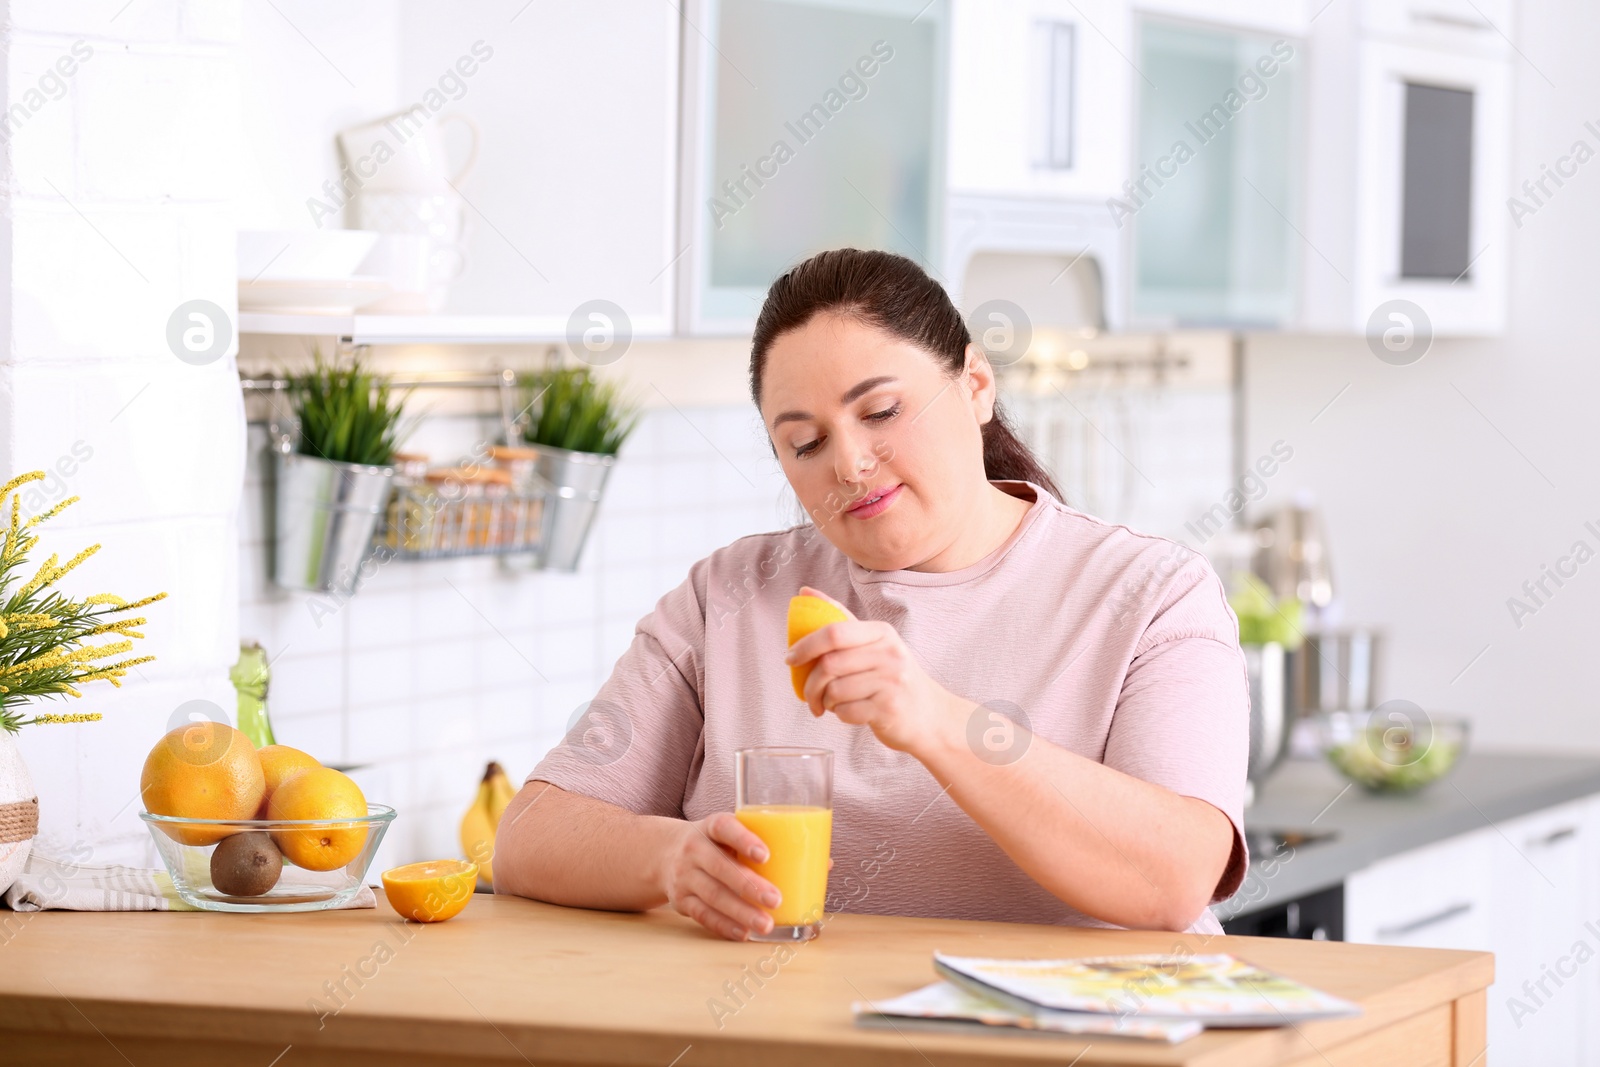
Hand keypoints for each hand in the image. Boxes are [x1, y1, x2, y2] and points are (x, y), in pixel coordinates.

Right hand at [657, 812, 781, 940]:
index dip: (743, 840)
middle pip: (720, 867)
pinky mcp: (681, 900)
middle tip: (776, 899)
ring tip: (766, 924)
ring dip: (741, 912)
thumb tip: (822, 862)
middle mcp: (694, 849)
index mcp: (711, 826)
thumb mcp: (731, 832)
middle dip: (749, 885)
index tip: (765, 855)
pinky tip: (743, 933)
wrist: (665, 852)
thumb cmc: (715, 842)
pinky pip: (702, 914)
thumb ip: (767, 842)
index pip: (724, 828)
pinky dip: (724, 925)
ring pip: (713, 895)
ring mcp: (685, 875)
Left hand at [784, 584, 960, 752]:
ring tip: (831, 703)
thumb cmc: (892, 676)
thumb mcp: (873, 642)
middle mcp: (889, 653)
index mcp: (881, 633)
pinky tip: (849, 712)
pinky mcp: (889, 709)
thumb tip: (804, 591)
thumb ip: (839, 619)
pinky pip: (846, 712)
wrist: (929, 714)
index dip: (805, 645)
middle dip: (810, 683)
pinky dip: (840, 715)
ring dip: (825, 701)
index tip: (790, 658)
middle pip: (829, 664)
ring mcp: (891, 682)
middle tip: (807, 694)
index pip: (834, 632)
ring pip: (835, 691)